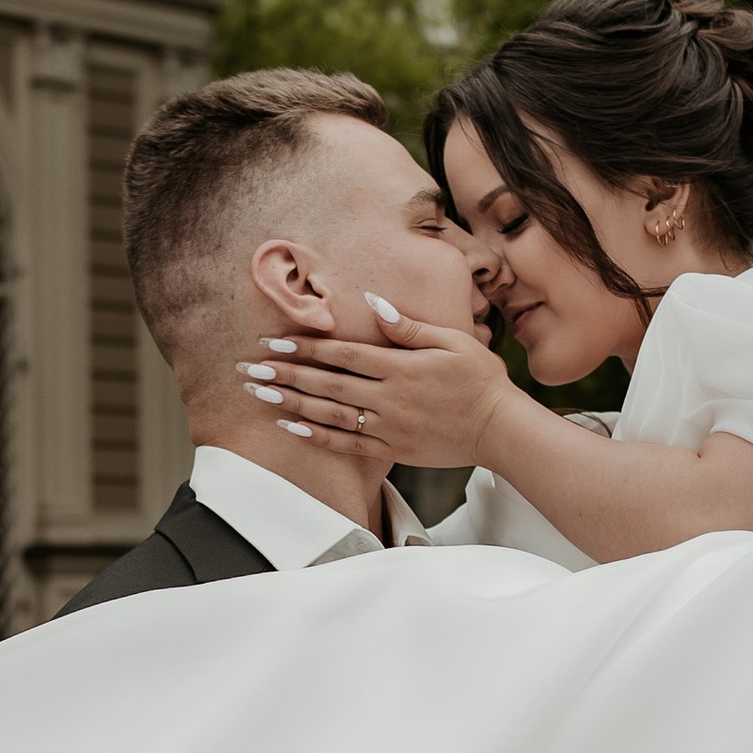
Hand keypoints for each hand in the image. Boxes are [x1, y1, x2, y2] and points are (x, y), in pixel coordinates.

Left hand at [239, 303, 513, 467]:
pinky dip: (318, 437)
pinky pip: (349, 445)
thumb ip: (408, 326)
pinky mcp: (394, 449)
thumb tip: (372, 302)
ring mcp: (390, 426)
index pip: (344, 354)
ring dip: (293, 405)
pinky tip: (292, 428)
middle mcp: (391, 397)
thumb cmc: (481, 379)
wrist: (500, 428)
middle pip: (328, 385)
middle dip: (287, 375)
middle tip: (251, 370)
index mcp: (402, 367)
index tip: (274, 343)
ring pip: (332, 415)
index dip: (306, 348)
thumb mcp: (452, 340)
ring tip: (262, 396)